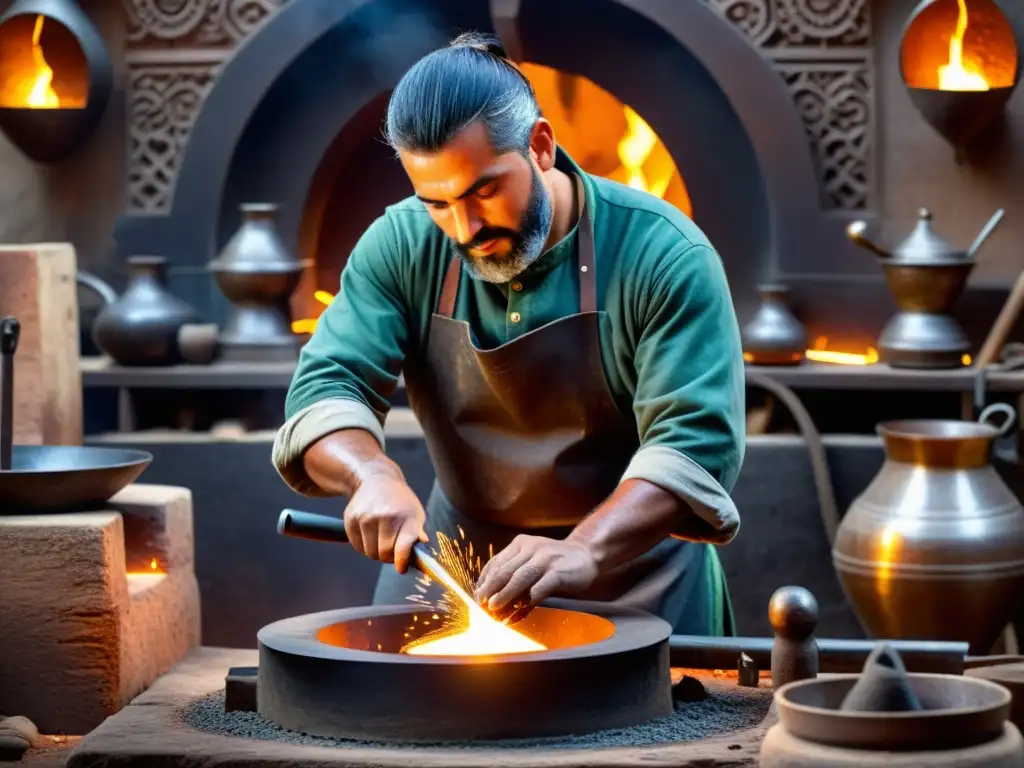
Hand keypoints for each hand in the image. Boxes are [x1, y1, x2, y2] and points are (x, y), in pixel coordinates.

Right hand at [343, 473, 426, 573]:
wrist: (376, 479)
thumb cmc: (400, 501)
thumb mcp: (415, 513)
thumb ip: (417, 534)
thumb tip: (421, 553)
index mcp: (406, 517)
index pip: (402, 548)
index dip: (401, 562)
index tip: (401, 568)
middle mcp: (385, 516)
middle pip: (384, 554)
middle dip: (389, 557)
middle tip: (392, 550)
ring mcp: (366, 517)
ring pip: (370, 553)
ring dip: (376, 552)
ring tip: (381, 539)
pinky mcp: (351, 518)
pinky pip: (357, 546)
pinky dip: (364, 546)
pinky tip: (370, 533)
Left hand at [474, 535, 598, 621]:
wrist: (587, 555)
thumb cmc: (556, 561)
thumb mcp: (533, 558)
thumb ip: (515, 571)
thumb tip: (493, 595)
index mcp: (521, 543)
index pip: (496, 562)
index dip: (484, 580)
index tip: (477, 596)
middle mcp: (531, 548)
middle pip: (505, 570)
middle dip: (490, 589)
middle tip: (481, 604)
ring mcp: (545, 560)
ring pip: (518, 579)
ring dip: (504, 595)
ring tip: (493, 608)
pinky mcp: (558, 573)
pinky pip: (537, 591)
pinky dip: (525, 605)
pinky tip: (517, 615)